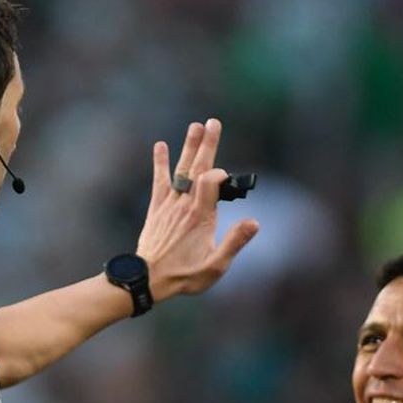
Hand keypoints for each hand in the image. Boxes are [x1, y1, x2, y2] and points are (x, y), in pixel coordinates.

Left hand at [137, 118, 259, 301]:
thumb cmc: (184, 276)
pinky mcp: (157, 208)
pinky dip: (160, 163)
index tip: (229, 178)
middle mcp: (185, 205)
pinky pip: (159, 181)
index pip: (211, 182)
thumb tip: (254, 222)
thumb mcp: (215, 266)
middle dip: (207, 145)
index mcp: (201, 217)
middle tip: (214, 122)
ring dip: (189, 147)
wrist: (147, 280)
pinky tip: (160, 145)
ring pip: (181, 170)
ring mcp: (169, 205)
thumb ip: (234, 242)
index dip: (221, 174)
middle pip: (198, 168)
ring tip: (195, 125)